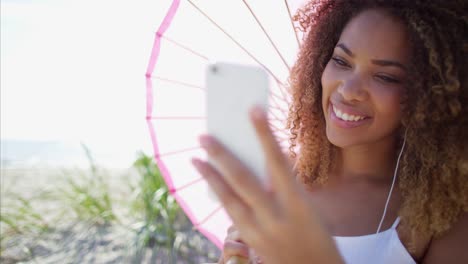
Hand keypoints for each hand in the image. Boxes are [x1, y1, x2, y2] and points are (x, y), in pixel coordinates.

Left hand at [192, 106, 342, 263]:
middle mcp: (275, 218)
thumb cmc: (317, 236)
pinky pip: (230, 212)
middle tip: (204, 135)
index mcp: (298, 205)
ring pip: (228, 198)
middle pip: (242, 180)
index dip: (265, 134)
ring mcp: (259, 232)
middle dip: (221, 156)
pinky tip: (210, 180)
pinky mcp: (250, 241)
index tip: (253, 110)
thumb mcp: (308, 209)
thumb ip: (284, 186)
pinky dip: (219, 193)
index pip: (278, 162)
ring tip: (195, 158)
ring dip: (210, 176)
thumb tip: (259, 161)